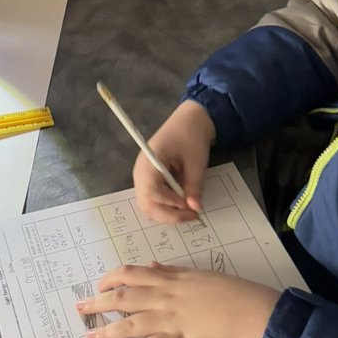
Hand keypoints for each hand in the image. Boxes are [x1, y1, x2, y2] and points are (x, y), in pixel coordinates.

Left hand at [77, 263, 281, 337]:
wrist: (247, 312)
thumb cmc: (228, 291)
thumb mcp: (197, 274)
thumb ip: (171, 271)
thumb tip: (152, 265)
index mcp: (167, 279)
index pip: (130, 274)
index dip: (109, 279)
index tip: (98, 285)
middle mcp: (162, 297)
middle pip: (121, 298)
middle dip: (97, 303)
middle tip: (80, 308)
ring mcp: (167, 319)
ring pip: (128, 324)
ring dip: (106, 330)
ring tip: (89, 336)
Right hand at [132, 100, 214, 221]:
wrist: (190, 121)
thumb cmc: (191, 136)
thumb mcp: (196, 160)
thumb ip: (194, 184)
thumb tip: (195, 208)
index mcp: (149, 162)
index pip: (150, 190)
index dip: (169, 202)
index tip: (189, 205)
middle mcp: (141, 172)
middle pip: (146, 203)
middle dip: (168, 214)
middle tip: (192, 216)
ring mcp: (144, 177)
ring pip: (148, 206)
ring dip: (167, 214)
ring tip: (189, 212)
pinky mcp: (151, 181)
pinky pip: (154, 201)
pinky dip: (167, 208)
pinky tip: (183, 206)